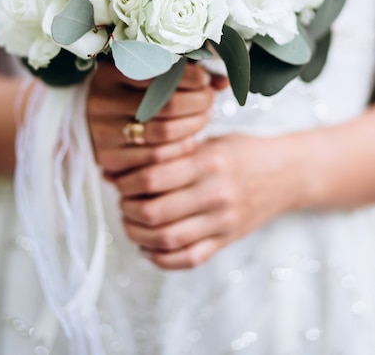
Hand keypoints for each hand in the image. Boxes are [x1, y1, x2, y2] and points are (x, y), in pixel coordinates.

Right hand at [88, 60, 227, 172]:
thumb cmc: (131, 90)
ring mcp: (102, 132)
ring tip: (203, 117)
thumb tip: (224, 82)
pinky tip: (189, 138)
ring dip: (193, 126)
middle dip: (197, 102)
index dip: (189, 76)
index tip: (204, 79)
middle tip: (208, 100)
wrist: (95, 120)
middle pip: (166, 104)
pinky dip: (180, 147)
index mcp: (109, 72)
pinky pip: (156, 157)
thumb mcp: (150, 73)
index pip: (159, 72)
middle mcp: (100, 101)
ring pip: (163, 133)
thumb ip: (185, 73)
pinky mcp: (108, 158)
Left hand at [114, 132, 303, 268]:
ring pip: (167, 240)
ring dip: (138, 234)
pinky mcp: (227, 240)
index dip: (127, 181)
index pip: (153, 177)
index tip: (120, 179)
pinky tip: (149, 246)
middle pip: (155, 212)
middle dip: (128, 210)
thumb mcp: (208, 142)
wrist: (286, 173)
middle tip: (123, 202)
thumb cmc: (242, 152)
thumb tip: (114, 171)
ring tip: (131, 223)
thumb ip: (167, 156)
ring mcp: (223, 221)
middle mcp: (216, 193)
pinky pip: (188, 259)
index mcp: (209, 162)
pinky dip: (160, 258)